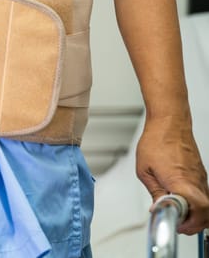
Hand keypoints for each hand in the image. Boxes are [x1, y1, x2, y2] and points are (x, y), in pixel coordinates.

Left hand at [136, 114, 208, 234]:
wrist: (169, 124)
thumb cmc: (156, 141)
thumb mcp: (145, 171)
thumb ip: (155, 193)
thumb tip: (158, 209)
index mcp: (180, 181)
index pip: (197, 210)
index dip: (188, 223)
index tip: (176, 224)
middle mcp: (195, 181)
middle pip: (206, 212)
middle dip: (194, 224)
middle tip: (179, 224)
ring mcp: (200, 178)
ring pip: (207, 204)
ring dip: (196, 214)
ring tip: (179, 214)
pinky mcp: (201, 174)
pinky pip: (203, 194)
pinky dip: (196, 203)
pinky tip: (182, 201)